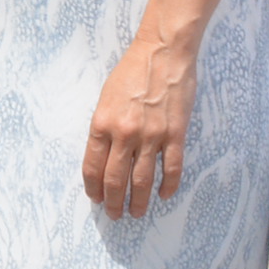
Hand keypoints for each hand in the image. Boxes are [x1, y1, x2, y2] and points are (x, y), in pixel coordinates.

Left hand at [85, 28, 200, 219]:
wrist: (162, 53)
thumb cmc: (131, 72)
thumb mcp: (105, 98)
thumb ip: (103, 127)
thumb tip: (103, 155)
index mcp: (102, 124)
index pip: (93, 167)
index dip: (93, 188)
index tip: (96, 199)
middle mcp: (124, 134)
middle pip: (115, 179)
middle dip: (113, 202)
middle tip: (114, 215)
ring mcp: (151, 136)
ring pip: (142, 180)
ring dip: (138, 201)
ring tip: (136, 213)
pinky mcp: (175, 134)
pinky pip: (171, 169)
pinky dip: (167, 186)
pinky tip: (163, 195)